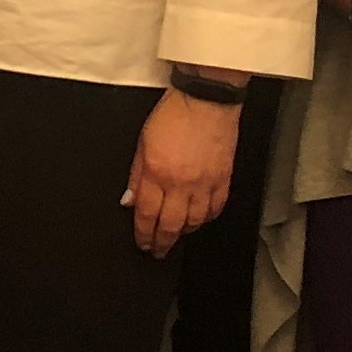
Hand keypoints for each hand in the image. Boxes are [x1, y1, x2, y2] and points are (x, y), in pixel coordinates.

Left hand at [123, 90, 238, 253]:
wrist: (206, 100)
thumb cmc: (173, 114)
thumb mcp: (142, 142)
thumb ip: (136, 175)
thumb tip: (129, 201)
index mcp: (157, 173)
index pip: (147, 215)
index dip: (143, 234)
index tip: (142, 243)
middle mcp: (181, 183)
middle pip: (170, 225)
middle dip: (161, 242)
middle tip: (157, 251)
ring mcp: (204, 183)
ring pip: (194, 221)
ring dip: (183, 232)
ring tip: (176, 235)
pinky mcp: (223, 179)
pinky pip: (215, 208)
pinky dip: (206, 218)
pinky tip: (199, 219)